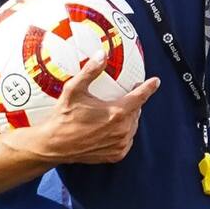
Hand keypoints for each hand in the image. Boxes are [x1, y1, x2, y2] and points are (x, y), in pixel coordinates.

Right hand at [24, 51, 159, 164]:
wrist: (53, 146)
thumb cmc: (63, 117)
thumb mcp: (74, 90)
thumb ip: (90, 71)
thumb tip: (102, 54)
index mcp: (116, 112)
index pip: (140, 97)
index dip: (148, 87)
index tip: (156, 81)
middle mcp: (122, 130)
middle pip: (136, 111)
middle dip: (133, 102)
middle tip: (123, 96)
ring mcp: (120, 144)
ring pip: (133, 125)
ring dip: (128, 117)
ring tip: (115, 112)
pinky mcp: (116, 154)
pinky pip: (127, 140)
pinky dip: (123, 132)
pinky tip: (112, 128)